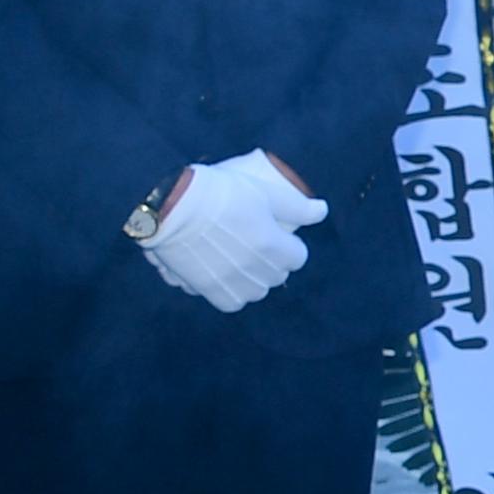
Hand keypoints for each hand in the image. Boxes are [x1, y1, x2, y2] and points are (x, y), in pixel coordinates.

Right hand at [141, 152, 325, 312]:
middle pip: (277, 276)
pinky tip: (223, 275)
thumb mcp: (263, 192)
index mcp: (272, 245)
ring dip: (253, 280)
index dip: (290, 245)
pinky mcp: (206, 288)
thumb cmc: (219, 191)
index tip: (278, 234)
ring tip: (241, 261)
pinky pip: (229, 302)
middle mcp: (254, 269)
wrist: (170, 204)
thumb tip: (322, 211)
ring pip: (255, 292)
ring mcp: (230, 281)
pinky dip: (230, 292)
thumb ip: (296, 206)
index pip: (298, 257)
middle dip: (273, 262)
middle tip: (257, 244)